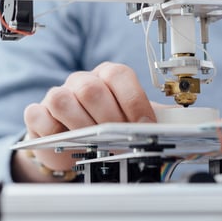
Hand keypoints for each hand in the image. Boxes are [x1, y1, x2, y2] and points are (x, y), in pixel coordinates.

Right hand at [13, 62, 157, 181]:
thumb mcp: (133, 122)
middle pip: (91, 89)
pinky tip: (65, 140)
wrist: (75, 145)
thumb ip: (158, 119)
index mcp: (107, 77)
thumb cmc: (106, 129)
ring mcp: (57, 95)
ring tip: (93, 142)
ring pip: (63, 99)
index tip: (145, 125)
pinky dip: (53, 130)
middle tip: (118, 139)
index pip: (119, 75)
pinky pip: (39, 115)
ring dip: (81, 125)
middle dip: (109, 119)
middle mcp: (81, 81)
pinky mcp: (37, 113)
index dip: (133, 101)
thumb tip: (184, 123)